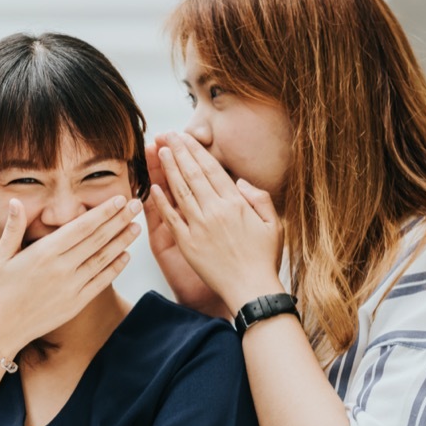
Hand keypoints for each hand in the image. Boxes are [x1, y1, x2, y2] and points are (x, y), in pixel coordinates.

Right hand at [0, 195, 142, 352]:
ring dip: (122, 242)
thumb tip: (16, 202)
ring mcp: (71, 287)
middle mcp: (62, 268)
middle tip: (136, 205)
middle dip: (119, 220)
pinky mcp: (76, 303)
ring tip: (136, 227)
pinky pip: (101, 282)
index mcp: (44, 252)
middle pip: (97, 239)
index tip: (117, 199)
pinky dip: (115, 268)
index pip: (81, 227)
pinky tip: (125, 256)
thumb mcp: (0, 256)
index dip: (102, 212)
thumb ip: (13, 228)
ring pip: (103, 259)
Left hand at [149, 132, 283, 311]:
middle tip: (166, 136)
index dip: (196, 151)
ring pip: (180, 191)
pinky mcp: (188, 245)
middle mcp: (216, 211)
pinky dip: (161, 202)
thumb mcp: (273, 223)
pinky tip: (152, 188)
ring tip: (159, 151)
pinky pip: (171, 219)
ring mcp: (200, 227)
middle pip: (193, 174)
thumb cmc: (264, 258)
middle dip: (179, 152)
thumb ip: (258, 198)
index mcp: (236, 203)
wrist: (252, 290)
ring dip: (168, 169)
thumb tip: (240, 181)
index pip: (212, 169)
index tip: (185, 137)